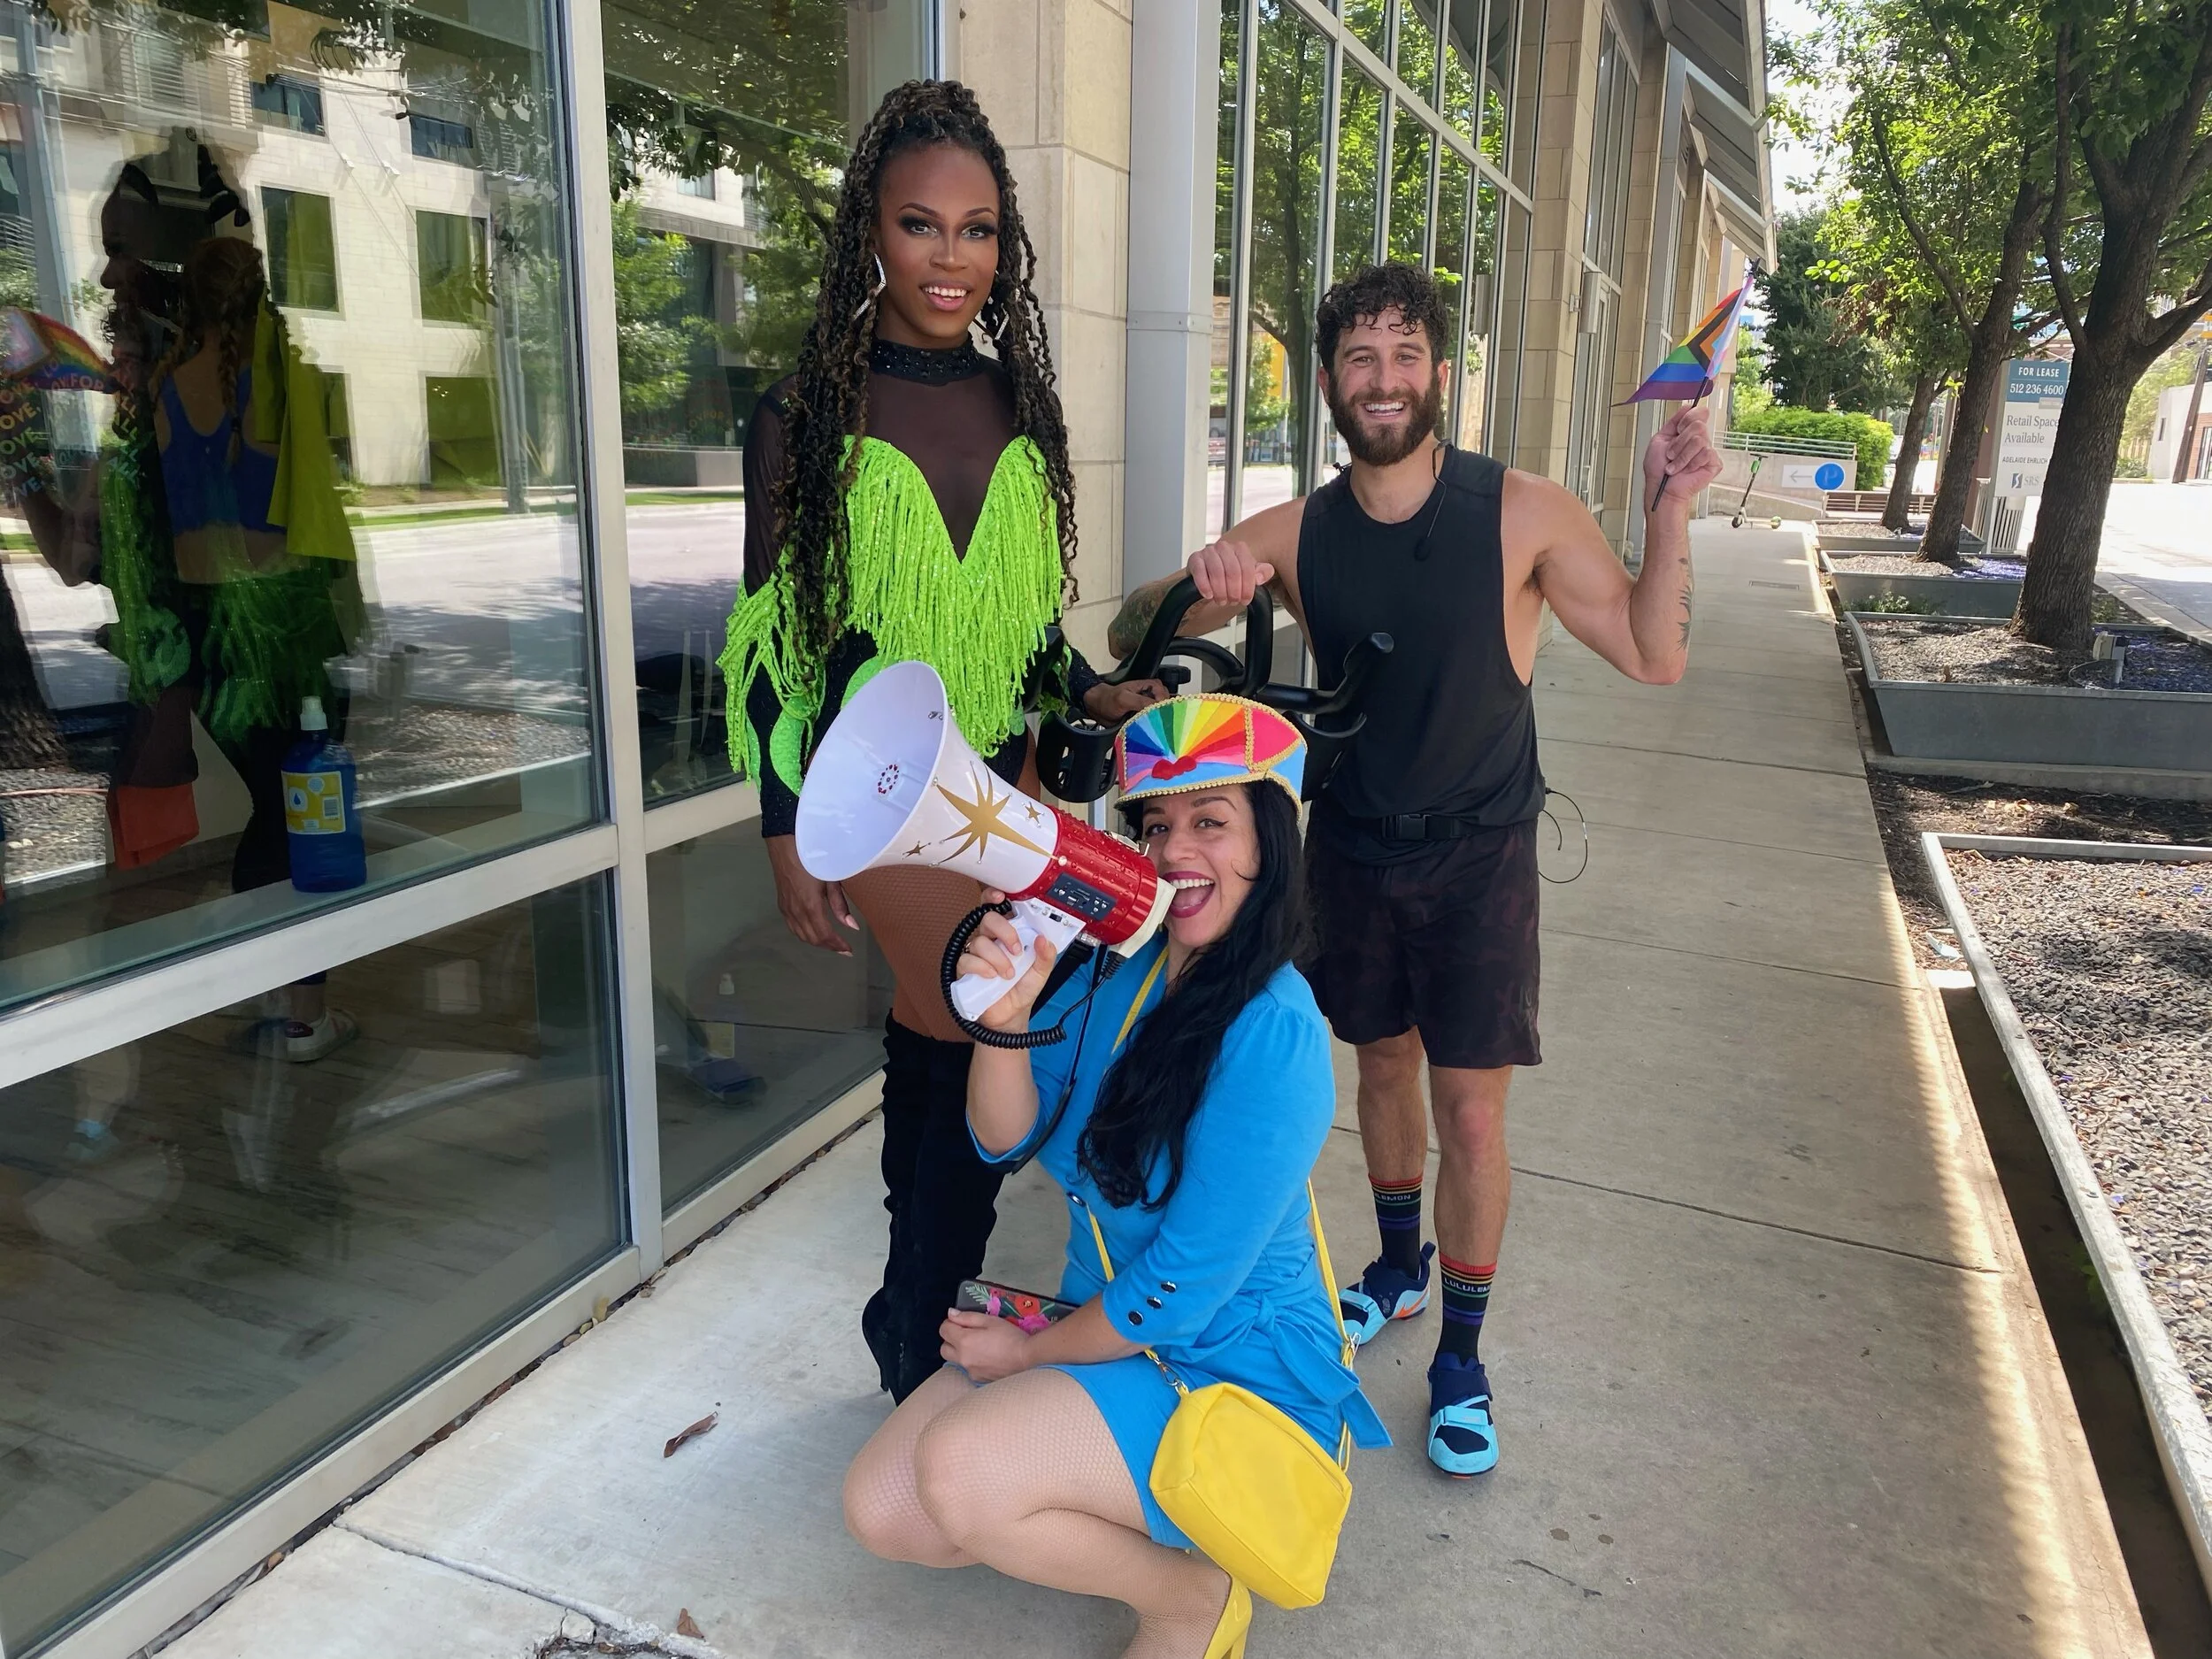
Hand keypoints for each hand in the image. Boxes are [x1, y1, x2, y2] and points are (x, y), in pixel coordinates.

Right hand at [765, 835, 857, 954]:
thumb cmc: (813, 859)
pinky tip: (813, 932)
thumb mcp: (831, 880)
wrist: (786, 845)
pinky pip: (793, 927)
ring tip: (831, 943)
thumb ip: (840, 905)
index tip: (849, 950)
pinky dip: (804, 934)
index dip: (837, 945)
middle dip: (828, 946)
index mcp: (810, 906)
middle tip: (843, 949)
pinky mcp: (781, 905)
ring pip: (801, 935)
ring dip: (816, 942)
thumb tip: (852, 927)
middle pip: (812, 938)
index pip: (824, 935)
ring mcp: (786, 909)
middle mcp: (796, 912)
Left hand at [940, 1308, 1033, 1381]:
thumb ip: (967, 1317)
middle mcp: (963, 1358)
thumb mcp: (990, 1320)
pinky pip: (968, 1369)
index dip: (951, 1322)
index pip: (944, 1330)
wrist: (1027, 1359)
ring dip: (961, 1352)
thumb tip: (951, 1314)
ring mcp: (970, 1371)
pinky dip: (973, 1362)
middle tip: (968, 1334)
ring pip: (955, 1360)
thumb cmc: (1010, 1336)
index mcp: (963, 1341)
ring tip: (979, 1346)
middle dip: (951, 1339)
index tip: (963, 1321)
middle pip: (944, 1348)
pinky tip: (988, 1358)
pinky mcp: (978, 1380)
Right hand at [953, 892, 1056, 1032]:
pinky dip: (982, 967)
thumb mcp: (1042, 972)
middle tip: (1016, 949)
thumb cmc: (1023, 988)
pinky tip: (992, 977)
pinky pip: (967, 960)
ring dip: (997, 958)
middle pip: (988, 918)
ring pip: (979, 941)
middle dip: (1004, 931)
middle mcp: (991, 939)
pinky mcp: (966, 969)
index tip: (1000, 897)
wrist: (1011, 1015)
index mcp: (1008, 933)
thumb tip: (1044, 939)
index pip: (997, 907)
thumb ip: (1046, 956)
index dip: (994, 897)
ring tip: (1008, 974)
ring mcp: (977, 953)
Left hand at [1083, 678, 1172, 722]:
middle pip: (1168, 707)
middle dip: (1164, 716)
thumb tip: (1157, 708)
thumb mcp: (1124, 698)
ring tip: (1153, 729)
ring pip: (1163, 716)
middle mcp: (1153, 696)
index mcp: (1151, 686)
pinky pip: (1155, 723)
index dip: (1165, 707)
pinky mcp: (1146, 717)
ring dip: (1159, 723)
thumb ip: (1141, 701)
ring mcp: (1149, 707)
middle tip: (1157, 725)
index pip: (1166, 697)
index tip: (1160, 717)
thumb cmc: (1108, 699)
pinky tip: (1151, 732)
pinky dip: (1154, 728)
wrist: (1098, 708)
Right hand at [1186, 539, 1273, 606]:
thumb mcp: (1250, 576)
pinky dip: (1205, 586)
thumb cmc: (1230, 577)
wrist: (1209, 579)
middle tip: (1232, 602)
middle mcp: (1224, 547)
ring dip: (1220, 591)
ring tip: (1221, 600)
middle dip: (1233, 591)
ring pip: (1217, 572)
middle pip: (1232, 571)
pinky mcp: (1195, 559)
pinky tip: (1208, 595)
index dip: (1247, 588)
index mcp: (1240, 548)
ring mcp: (1208, 551)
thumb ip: (1263, 573)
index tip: (1245, 600)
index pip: (1247, 568)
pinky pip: (1200, 572)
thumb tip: (1259, 577)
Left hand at [1644, 405, 1723, 509]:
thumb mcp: (1659, 439)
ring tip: (1675, 465)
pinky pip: (1706, 454)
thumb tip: (1687, 406)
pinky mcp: (1714, 463)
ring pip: (1699, 440)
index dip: (1688, 418)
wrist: (1662, 489)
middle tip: (1671, 454)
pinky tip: (1686, 470)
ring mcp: (1707, 451)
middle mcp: (1699, 439)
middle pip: (1698, 425)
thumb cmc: (1658, 470)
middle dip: (1679, 441)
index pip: (1698, 412)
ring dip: (1682, 455)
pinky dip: (1691, 464)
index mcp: (1687, 432)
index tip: (1678, 429)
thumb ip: (1673, 421)